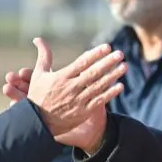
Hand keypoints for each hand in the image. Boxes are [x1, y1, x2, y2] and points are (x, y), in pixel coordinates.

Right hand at [8, 38, 124, 145]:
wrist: (37, 122)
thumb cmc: (38, 96)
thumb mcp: (38, 74)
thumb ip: (43, 56)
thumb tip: (38, 39)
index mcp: (61, 77)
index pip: (82, 63)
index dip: (95, 54)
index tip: (107, 47)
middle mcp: (71, 88)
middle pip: (93, 73)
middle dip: (108, 63)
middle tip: (120, 54)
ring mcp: (78, 100)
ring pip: (99, 86)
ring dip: (112, 76)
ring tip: (124, 66)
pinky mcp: (83, 112)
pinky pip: (99, 101)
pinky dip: (110, 94)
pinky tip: (120, 86)